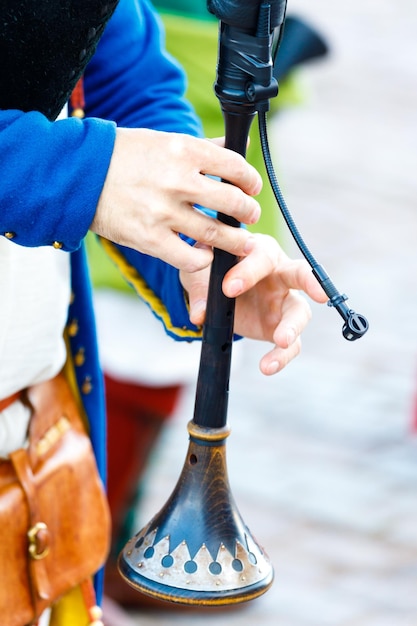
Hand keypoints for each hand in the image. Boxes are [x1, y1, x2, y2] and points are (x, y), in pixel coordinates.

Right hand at [91, 129, 261, 270]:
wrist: (81, 175)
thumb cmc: (124, 156)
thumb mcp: (164, 140)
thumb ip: (202, 148)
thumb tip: (236, 147)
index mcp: (183, 151)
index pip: (234, 167)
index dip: (251, 180)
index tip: (252, 188)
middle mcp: (176, 181)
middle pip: (232, 202)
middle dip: (249, 211)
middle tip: (251, 216)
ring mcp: (162, 212)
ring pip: (215, 233)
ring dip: (235, 241)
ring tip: (242, 242)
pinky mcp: (149, 239)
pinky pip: (188, 258)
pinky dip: (203, 259)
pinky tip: (206, 254)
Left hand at [180, 234, 327, 374]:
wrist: (213, 289)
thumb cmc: (211, 269)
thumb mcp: (199, 272)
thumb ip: (200, 289)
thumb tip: (200, 314)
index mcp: (260, 251)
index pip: (262, 256)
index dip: (248, 270)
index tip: (228, 288)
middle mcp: (280, 274)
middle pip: (301, 274)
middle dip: (311, 282)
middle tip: (319, 295)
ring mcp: (284, 302)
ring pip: (300, 312)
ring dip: (293, 327)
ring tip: (281, 341)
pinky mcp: (280, 327)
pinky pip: (290, 344)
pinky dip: (281, 356)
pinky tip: (268, 367)